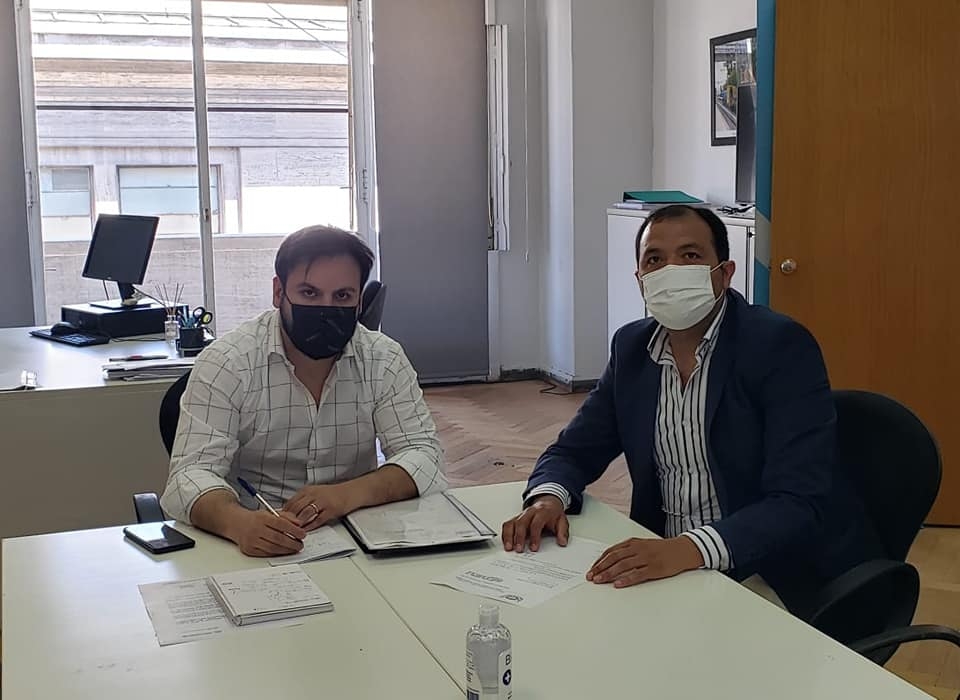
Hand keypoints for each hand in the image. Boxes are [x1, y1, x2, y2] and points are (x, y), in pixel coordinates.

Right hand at [231, 509, 305, 556]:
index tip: (303, 534)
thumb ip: (286, 517)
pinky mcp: (248, 550)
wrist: (236, 523)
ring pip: (272, 548)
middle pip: (278, 538)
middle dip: (292, 543)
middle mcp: (255, 529)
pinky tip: (284, 551)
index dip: (294, 530)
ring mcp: (251, 540)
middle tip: (301, 544)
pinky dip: (277, 553)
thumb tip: (299, 524)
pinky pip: (266, 553)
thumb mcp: (270, 513)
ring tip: (295, 549)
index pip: (281, 524)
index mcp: (262, 517)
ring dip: (286, 550)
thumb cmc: (256, 519)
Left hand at [283, 484, 352, 529]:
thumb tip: (289, 513)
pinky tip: (306, 531)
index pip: (291, 502)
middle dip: (288, 519)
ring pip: (305, 513)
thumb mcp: (315, 494)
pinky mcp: (331, 509)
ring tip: (292, 531)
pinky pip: (318, 519)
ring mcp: (322, 502)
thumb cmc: (332, 495)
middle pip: (296, 508)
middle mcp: (314, 494)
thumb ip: (303, 501)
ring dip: (298, 523)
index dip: (283, 513)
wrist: (350, 492)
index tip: (278, 521)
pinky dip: (310, 526)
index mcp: (308, 490)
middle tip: (282, 529)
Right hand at [500, 495, 568, 552]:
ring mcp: (521, 515)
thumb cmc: (553, 514)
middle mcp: (530, 512)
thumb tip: (562, 542)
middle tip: (519, 549)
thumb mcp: (562, 521)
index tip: (534, 548)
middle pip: (521, 523)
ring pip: (512, 523)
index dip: (534, 536)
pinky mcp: (516, 518)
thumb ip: (563, 532)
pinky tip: (506, 543)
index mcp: (542, 512)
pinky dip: (505, 534)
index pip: (536, 524)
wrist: (548, 503)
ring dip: (509, 536)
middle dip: (519, 537)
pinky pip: (507, 525)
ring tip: (509, 548)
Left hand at [586, 536, 703, 587]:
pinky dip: (627, 579)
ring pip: (623, 566)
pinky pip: (638, 574)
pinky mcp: (655, 568)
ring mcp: (646, 558)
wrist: (682, 549)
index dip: (600, 560)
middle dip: (601, 567)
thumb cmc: (661, 549)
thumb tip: (610, 561)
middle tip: (591, 576)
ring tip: (600, 581)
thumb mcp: (642, 545)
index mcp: (633, 543)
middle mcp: (638, 549)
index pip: (611, 551)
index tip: (592, 569)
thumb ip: (627, 551)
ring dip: (609, 574)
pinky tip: (618, 584)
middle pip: (615, 558)